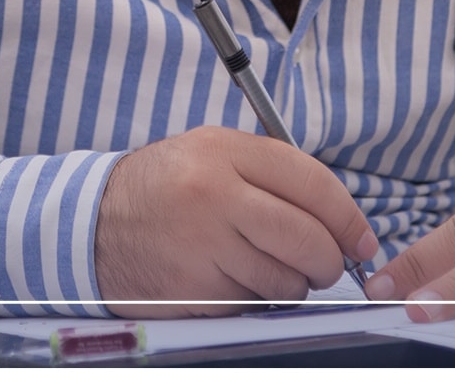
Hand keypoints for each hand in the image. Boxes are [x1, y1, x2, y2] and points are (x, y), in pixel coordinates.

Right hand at [94, 126, 379, 317]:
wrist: (92, 224)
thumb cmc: (164, 190)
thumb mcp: (209, 156)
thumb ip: (269, 174)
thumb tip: (339, 218)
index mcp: (223, 151)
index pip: (312, 183)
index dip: (348, 217)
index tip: (362, 240)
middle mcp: (215, 193)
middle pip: (307, 237)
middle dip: (328, 261)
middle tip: (324, 266)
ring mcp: (204, 244)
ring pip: (286, 279)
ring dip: (291, 285)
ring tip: (265, 271)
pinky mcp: (195, 288)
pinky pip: (253, 304)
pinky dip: (255, 301)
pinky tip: (232, 282)